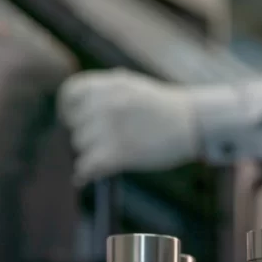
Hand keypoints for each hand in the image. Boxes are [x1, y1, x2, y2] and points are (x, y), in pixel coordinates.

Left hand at [58, 69, 199, 183]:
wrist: (193, 122)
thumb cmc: (163, 107)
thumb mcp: (133, 87)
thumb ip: (104, 91)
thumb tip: (71, 108)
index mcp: (109, 84)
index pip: (70, 94)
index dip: (68, 109)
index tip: (74, 119)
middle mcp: (107, 103)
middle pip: (75, 125)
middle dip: (86, 135)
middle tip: (103, 142)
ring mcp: (111, 127)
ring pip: (80, 146)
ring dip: (90, 153)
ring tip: (107, 155)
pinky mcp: (118, 153)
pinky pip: (85, 166)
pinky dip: (85, 173)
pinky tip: (88, 176)